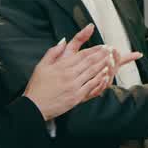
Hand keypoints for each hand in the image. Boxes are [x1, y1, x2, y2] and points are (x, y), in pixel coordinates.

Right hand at [24, 25, 141, 120]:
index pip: (82, 54)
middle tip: (111, 49)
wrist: (34, 106)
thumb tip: (63, 41)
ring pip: (92, 72)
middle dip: (102, 54)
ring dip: (104, 64)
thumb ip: (53, 52)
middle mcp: (69, 74)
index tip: (103, 46)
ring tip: (112, 59)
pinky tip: (106, 74)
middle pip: (89, 61)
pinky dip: (99, 79)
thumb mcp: (41, 65)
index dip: (94, 49)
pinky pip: (91, 86)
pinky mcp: (76, 97)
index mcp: (61, 66)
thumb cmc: (37, 87)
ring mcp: (74, 86)